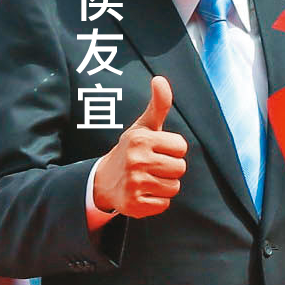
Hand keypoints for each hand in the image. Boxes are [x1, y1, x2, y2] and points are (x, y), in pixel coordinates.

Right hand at [92, 75, 188, 218]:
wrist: (103, 181)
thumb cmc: (131, 150)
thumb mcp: (143, 126)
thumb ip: (158, 105)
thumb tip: (160, 79)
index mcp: (140, 139)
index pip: (181, 147)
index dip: (173, 149)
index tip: (158, 149)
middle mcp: (135, 160)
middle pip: (180, 168)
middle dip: (170, 168)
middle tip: (152, 166)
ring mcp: (134, 184)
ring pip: (174, 187)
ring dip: (164, 185)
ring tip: (148, 179)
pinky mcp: (134, 205)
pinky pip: (165, 204)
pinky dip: (157, 201)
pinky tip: (143, 193)